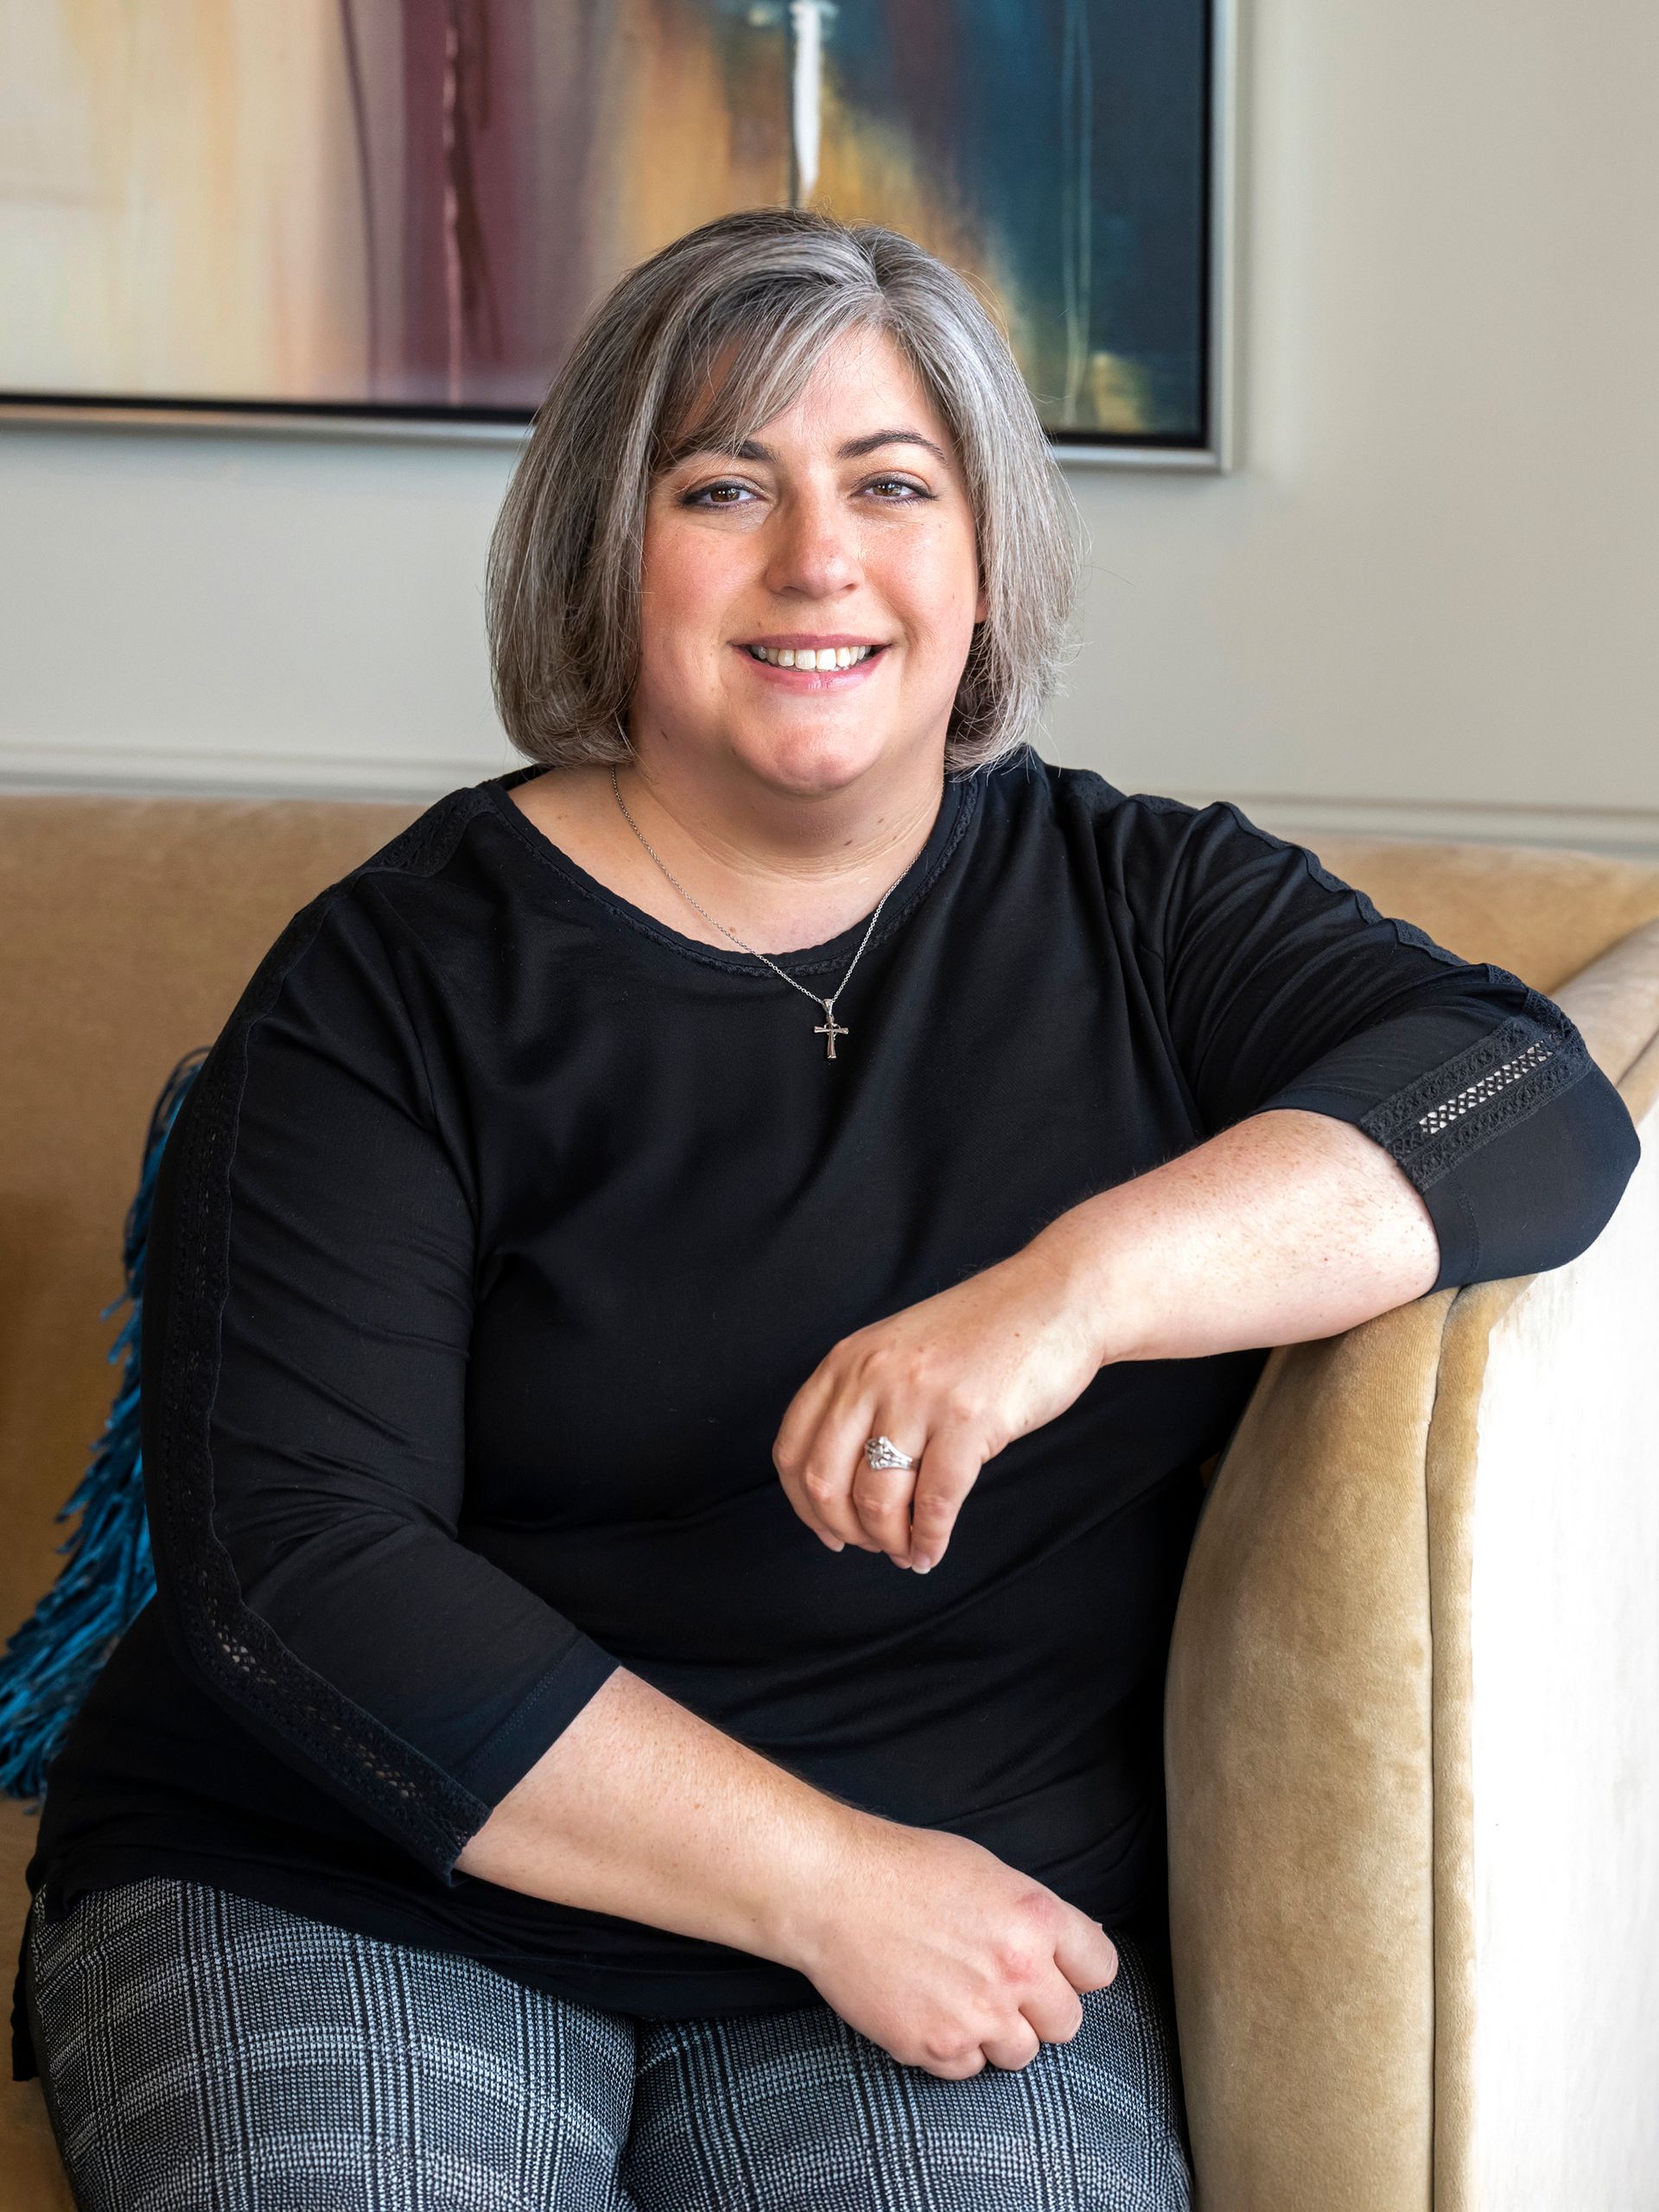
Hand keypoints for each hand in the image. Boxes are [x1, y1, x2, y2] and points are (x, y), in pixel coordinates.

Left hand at [770, 1244, 1103, 1571]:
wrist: (1055, 1298)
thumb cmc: (983, 1333)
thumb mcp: (899, 1351)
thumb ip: (863, 1399)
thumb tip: (842, 1487)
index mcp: (847, 1360)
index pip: (792, 1448)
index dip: (804, 1504)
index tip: (828, 1530)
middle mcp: (872, 1376)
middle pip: (825, 1481)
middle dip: (845, 1530)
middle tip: (872, 1546)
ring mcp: (919, 1397)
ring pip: (877, 1500)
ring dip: (888, 1541)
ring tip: (907, 1551)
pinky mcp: (968, 1421)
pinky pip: (934, 1504)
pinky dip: (928, 1541)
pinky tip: (932, 1551)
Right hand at [784, 1813, 1119, 2076]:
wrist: (832, 1890)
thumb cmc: (906, 1869)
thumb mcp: (988, 1872)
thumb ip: (1035, 1916)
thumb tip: (1076, 1947)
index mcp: (1035, 1918)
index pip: (1100, 1969)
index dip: (1077, 1969)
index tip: (1059, 1969)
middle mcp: (1017, 1972)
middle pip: (1066, 2023)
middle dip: (1039, 2008)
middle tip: (1001, 1984)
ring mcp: (976, 2016)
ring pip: (1021, 2054)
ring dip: (997, 2032)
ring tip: (959, 1994)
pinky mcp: (935, 2047)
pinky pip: (969, 2069)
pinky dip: (953, 2048)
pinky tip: (927, 2008)